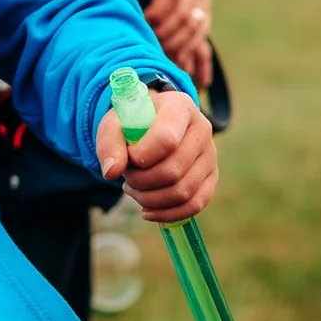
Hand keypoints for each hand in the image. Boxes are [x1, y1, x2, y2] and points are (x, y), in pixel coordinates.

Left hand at [95, 89, 216, 223]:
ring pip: (183, 191)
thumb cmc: (132, 124)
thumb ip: (109, 143)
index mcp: (180, 107)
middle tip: (126, 176)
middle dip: (141, 180)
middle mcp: (202, 129)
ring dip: (150, 199)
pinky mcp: (210, 178)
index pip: (167, 139)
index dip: (142, 156)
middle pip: (174, 170)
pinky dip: (167, 214)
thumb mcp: (114, 124)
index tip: (128, 158)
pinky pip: (194, 205)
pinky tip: (147, 210)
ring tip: (133, 189)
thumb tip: (111, 172)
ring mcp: (210, 155)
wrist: (149, 126)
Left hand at [120, 0, 213, 86]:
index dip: (155, 12)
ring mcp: (203, 7)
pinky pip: (205, 47)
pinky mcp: (203, 23)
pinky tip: (195, 84)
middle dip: (162, 35)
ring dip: (175, 50)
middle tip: (143, 46)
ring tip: (157, 62)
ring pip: (194, 34)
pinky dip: (199, 67)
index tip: (138, 23)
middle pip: (184, 18)